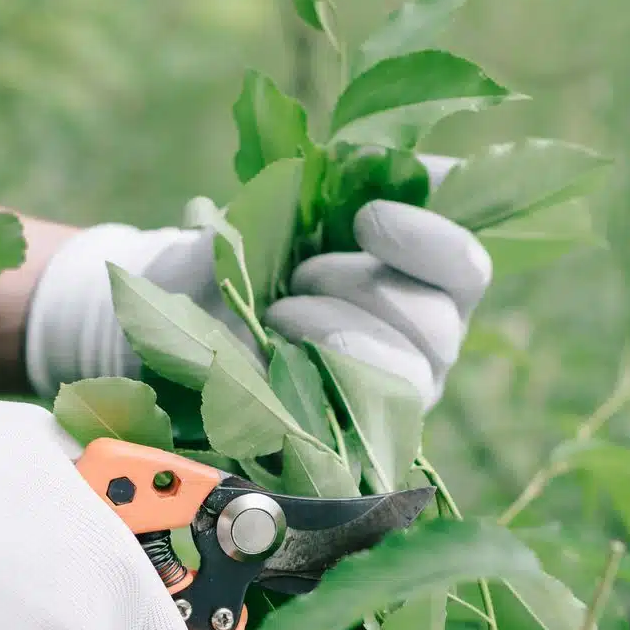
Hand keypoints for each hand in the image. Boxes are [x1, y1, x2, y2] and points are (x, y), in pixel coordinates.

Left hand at [24, 156, 490, 406]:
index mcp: (413, 273)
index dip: (432, 236)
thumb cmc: (216, 267)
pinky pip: (366, 424)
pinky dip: (322, 389)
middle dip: (366, 290)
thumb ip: (276, 205)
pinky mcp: (359, 440)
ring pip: (410, 375)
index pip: (465, 262)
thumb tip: (304, 188)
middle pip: (440, 321)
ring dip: (342, 339)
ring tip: (279, 320)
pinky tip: (279, 367)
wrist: (164, 331)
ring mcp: (392, 394)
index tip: (366, 216)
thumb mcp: (239, 227)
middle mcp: (419, 337)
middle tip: (299, 278)